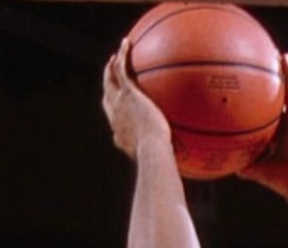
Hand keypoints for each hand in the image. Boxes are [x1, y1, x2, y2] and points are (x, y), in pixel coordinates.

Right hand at [102, 44, 171, 159]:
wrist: (153, 149)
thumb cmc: (160, 159)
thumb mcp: (163, 158)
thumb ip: (167, 155)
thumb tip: (180, 164)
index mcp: (121, 134)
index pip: (115, 120)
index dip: (115, 111)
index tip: (120, 106)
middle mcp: (116, 118)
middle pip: (107, 98)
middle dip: (109, 86)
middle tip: (112, 76)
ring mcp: (119, 104)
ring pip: (109, 81)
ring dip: (111, 68)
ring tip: (116, 57)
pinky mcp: (127, 93)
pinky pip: (121, 69)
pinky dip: (122, 55)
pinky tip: (127, 43)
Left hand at [239, 54, 287, 197]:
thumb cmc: (284, 181)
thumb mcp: (258, 171)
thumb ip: (245, 165)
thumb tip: (227, 164)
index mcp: (282, 135)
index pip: (273, 115)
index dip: (266, 103)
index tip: (258, 91)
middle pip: (283, 99)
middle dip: (276, 83)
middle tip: (267, 66)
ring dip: (286, 72)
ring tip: (278, 55)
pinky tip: (285, 61)